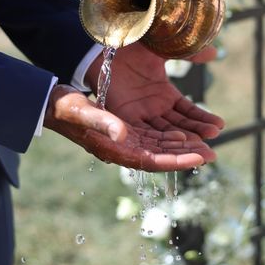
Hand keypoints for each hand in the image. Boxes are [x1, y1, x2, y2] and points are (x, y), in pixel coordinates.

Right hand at [44, 84, 213, 170]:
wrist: (52, 104)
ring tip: (205, 144)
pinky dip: (169, 135)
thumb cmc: (65, 109)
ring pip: (160, 147)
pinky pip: (152, 136)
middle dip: (186, 155)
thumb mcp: (83, 112)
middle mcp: (123, 148)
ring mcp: (124, 141)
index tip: (199, 159)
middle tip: (212, 153)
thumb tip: (124, 134)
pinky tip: (184, 132)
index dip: (177, 161)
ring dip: (181, 146)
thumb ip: (103, 123)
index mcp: (115, 149)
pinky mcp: (124, 131)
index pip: (153, 160)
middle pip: (161, 156)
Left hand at [85, 43, 223, 162]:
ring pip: (165, 134)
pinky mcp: (124, 118)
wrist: (105, 43)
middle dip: (197, 138)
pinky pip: (146, 134)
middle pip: (179, 127)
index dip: (202, 119)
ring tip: (202, 151)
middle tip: (214, 146)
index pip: (187, 111)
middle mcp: (153, 108)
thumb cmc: (133, 45)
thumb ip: (189, 55)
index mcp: (164, 94)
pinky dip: (163, 140)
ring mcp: (140, 114)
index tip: (219, 126)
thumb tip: (214, 54)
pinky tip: (180, 142)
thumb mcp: (165, 50)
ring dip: (183, 144)